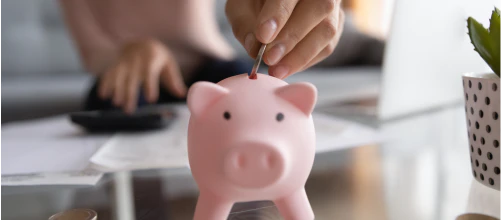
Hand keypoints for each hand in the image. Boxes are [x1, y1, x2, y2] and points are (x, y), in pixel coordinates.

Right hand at [98, 39, 186, 112]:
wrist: (141, 42)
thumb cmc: (158, 58)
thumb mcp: (168, 65)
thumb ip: (174, 81)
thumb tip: (183, 94)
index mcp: (151, 59)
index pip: (150, 73)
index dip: (150, 86)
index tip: (151, 99)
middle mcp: (136, 60)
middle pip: (132, 79)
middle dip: (130, 94)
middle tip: (129, 111)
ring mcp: (124, 62)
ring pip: (118, 76)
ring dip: (116, 90)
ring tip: (117, 103)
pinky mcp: (116, 65)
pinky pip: (108, 73)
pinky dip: (105, 83)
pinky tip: (103, 96)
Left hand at [226, 0, 344, 78]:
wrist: (274, 4)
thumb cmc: (255, 3)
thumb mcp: (241, 6)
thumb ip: (244, 23)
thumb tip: (254, 47)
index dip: (279, 14)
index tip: (263, 35)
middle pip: (318, 8)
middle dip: (292, 37)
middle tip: (269, 58)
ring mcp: (333, 6)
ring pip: (327, 30)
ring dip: (300, 55)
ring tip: (276, 70)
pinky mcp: (336, 24)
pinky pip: (327, 46)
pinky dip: (306, 61)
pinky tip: (286, 68)